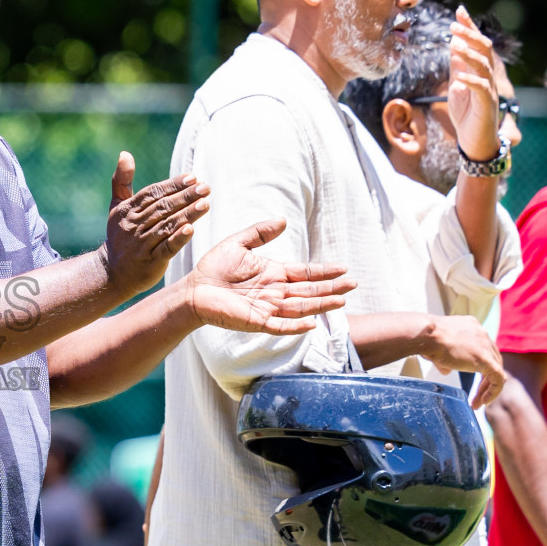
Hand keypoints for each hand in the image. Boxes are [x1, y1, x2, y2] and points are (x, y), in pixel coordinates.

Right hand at [99, 153, 210, 295]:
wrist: (112, 271)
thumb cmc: (120, 235)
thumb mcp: (117, 207)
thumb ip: (122, 181)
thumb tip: (125, 154)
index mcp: (128, 210)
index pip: (153, 194)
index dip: (172, 185)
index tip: (192, 177)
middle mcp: (134, 226)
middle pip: (163, 208)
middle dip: (185, 197)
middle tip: (205, 187)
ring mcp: (142, 244)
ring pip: (167, 226)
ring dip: (187, 214)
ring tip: (205, 204)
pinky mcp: (151, 262)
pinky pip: (166, 248)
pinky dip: (178, 239)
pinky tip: (191, 229)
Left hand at [183, 219, 354, 334]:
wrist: (192, 289)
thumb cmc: (213, 267)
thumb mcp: (237, 244)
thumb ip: (260, 233)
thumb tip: (284, 219)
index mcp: (273, 274)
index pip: (305, 273)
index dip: (324, 271)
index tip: (344, 268)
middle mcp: (275, 292)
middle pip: (309, 291)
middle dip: (331, 288)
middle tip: (353, 284)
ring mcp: (267, 308)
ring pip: (300, 308)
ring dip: (320, 305)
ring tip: (342, 300)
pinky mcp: (256, 321)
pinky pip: (280, 326)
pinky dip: (295, 326)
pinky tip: (312, 324)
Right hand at [421, 315, 504, 405]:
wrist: (426, 334)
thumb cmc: (425, 338)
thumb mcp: (437, 348)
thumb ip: (445, 359)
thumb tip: (446, 371)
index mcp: (471, 328)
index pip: (482, 349)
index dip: (478, 366)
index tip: (470, 379)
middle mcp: (482, 334)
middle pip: (492, 359)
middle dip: (485, 380)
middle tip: (476, 395)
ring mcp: (485, 345)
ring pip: (496, 370)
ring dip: (487, 388)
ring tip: (477, 402)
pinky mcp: (486, 359)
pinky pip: (497, 379)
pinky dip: (493, 392)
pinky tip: (483, 402)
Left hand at [448, 5, 500, 161]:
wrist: (474, 142)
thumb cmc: (467, 114)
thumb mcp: (457, 87)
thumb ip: (457, 68)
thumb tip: (454, 46)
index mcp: (480, 71)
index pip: (477, 44)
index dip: (470, 27)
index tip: (460, 10)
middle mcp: (487, 77)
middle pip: (483, 50)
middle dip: (470, 35)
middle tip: (454, 24)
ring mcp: (489, 91)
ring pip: (483, 66)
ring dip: (469, 54)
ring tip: (455, 44)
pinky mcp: (486, 105)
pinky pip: (481, 89)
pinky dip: (471, 81)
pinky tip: (459, 76)